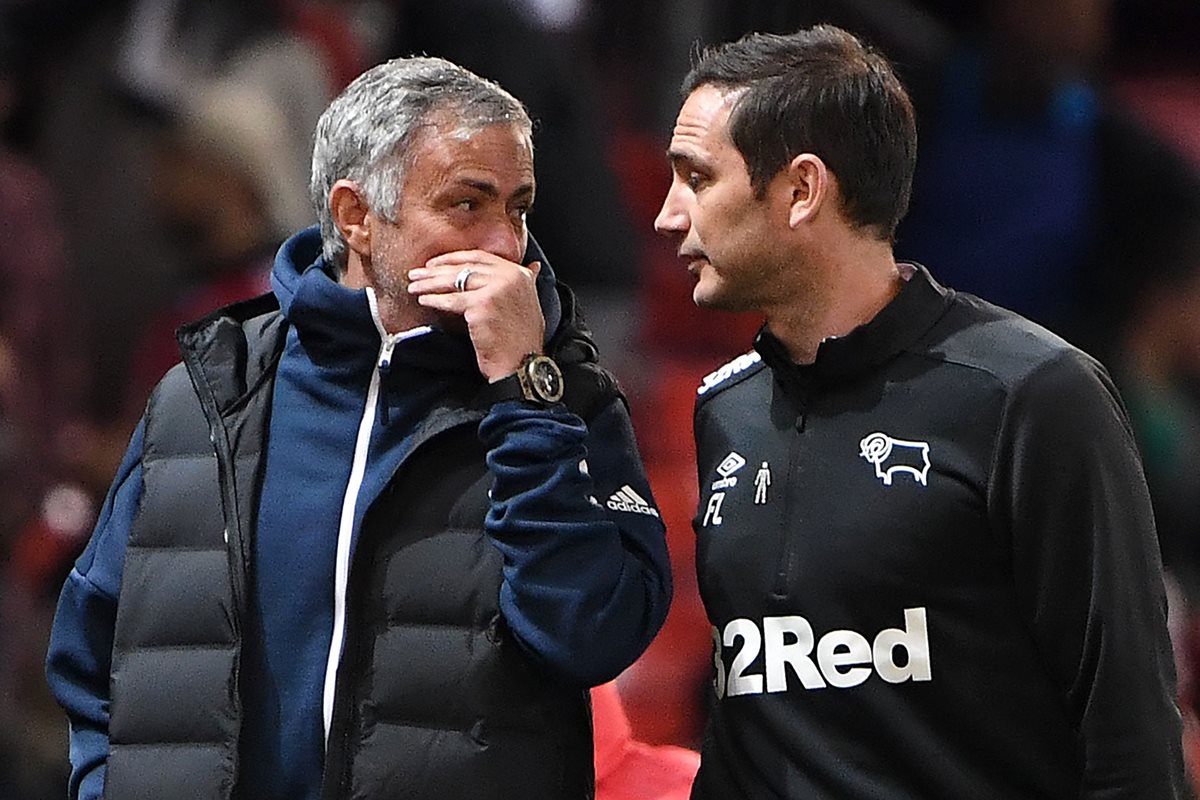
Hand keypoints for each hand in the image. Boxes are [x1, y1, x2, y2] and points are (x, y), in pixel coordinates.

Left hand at [407, 251, 544, 380]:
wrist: (523, 364)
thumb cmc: (522, 341)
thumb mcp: (529, 303)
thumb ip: (527, 282)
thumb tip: (532, 266)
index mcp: (519, 273)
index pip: (480, 257)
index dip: (453, 259)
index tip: (435, 263)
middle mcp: (510, 277)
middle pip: (465, 267)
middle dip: (436, 269)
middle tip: (417, 273)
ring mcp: (496, 289)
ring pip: (455, 281)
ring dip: (430, 283)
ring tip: (413, 285)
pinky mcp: (482, 305)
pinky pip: (452, 300)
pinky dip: (435, 300)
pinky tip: (423, 300)